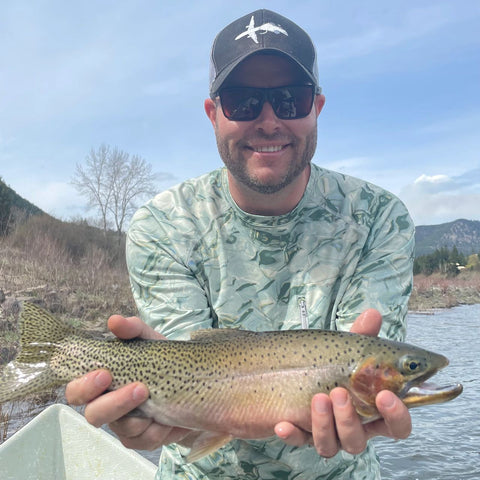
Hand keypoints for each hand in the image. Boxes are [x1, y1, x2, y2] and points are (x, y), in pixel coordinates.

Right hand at [65, 315, 192, 449]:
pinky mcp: (141, 439)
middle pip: (93, 415)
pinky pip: (143, 440)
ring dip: (140, 414)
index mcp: (101, 382)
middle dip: (114, 403)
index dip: (84, 386)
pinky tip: (168, 416)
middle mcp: (107, 405)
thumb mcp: (149, 340)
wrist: (191, 381)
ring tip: (158, 397)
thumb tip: (114, 320)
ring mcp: (123, 424)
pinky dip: (157, 428)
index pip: (77, 390)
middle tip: (139, 388)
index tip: (104, 373)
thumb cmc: (160, 358)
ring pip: (121, 428)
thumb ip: (132, 329)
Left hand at [274, 309, 411, 456]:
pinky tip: (283, 424)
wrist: (284, 371)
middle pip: (359, 440)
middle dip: (350, 419)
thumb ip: (360, 335)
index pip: (396, 425)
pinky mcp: (300, 433)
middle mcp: (351, 426)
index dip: (397, 415)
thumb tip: (373, 314)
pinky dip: (292, 435)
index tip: (386, 395)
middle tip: (339, 392)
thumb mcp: (344, 348)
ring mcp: (326, 433)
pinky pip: (298, 442)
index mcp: (370, 409)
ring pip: (331, 445)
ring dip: (324, 424)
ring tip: (317, 398)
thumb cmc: (326, 362)